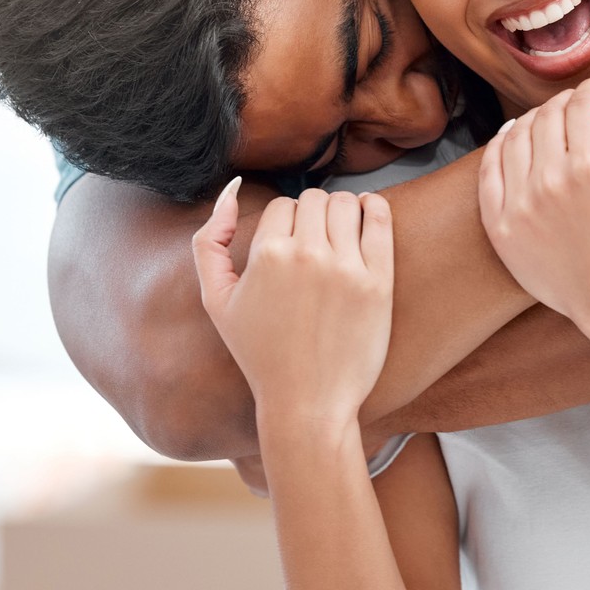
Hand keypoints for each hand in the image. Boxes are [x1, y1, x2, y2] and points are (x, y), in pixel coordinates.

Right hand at [193, 182, 394, 431]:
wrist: (307, 402)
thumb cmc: (259, 354)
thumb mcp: (216, 300)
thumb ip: (208, 241)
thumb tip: (231, 187)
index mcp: (267, 255)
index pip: (281, 205)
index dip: (284, 224)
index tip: (288, 248)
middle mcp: (307, 256)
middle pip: (314, 199)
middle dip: (312, 215)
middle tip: (313, 243)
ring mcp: (346, 269)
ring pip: (346, 203)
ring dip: (341, 211)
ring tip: (338, 235)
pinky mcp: (378, 284)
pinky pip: (380, 220)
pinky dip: (375, 208)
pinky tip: (368, 214)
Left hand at [479, 79, 589, 340]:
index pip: (581, 107)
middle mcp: (549, 182)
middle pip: (545, 118)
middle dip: (563, 102)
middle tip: (576, 104)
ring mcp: (519, 206)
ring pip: (514, 138)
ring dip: (531, 120)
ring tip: (547, 119)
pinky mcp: (500, 227)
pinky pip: (489, 171)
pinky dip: (498, 146)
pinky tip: (511, 137)